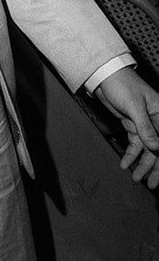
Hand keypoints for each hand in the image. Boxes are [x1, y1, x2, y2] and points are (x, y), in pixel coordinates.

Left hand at [94, 65, 158, 187]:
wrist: (106, 77)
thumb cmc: (123, 85)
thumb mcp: (134, 106)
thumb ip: (145, 127)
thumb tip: (155, 147)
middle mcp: (157, 121)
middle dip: (156, 167)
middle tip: (152, 184)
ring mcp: (145, 124)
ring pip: (147, 149)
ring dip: (142, 164)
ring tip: (136, 178)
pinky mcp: (133, 125)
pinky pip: (135, 144)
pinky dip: (131, 154)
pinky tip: (124, 164)